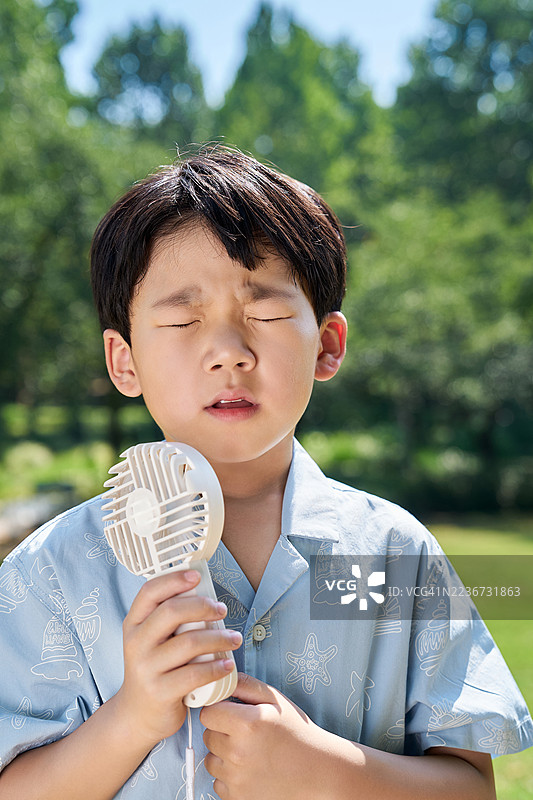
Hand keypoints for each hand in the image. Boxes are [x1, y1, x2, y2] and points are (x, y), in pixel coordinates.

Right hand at [113, 570, 240, 748]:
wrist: (137, 715)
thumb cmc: (154, 669)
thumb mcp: (151, 640)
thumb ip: (168, 619)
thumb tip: (204, 593)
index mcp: (133, 624)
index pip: (149, 592)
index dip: (174, 580)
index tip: (197, 576)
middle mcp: (136, 643)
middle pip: (171, 612)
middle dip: (202, 606)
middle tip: (222, 609)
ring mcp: (146, 668)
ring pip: (188, 643)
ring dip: (218, 638)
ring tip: (234, 638)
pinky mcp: (160, 692)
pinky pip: (194, 674)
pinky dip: (216, 667)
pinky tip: (228, 664)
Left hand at [200, 673, 333, 799]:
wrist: (317, 771)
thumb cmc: (297, 733)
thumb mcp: (276, 700)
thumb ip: (245, 685)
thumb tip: (220, 679)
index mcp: (247, 724)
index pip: (208, 713)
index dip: (218, 710)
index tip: (229, 712)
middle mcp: (238, 753)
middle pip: (208, 736)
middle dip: (221, 731)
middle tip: (244, 732)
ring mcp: (237, 779)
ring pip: (211, 759)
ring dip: (223, 754)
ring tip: (248, 751)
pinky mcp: (238, 797)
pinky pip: (218, 782)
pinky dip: (229, 776)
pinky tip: (249, 769)